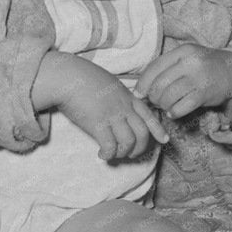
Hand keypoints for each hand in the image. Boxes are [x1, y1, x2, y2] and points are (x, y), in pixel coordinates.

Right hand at [40, 53, 167, 160]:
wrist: (67, 76)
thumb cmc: (82, 78)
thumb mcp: (108, 83)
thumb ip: (117, 96)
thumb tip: (118, 107)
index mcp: (127, 97)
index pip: (149, 115)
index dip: (158, 129)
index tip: (164, 140)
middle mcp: (123, 107)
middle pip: (142, 133)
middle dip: (139, 148)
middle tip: (130, 154)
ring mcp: (112, 116)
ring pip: (129, 142)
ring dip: (123, 153)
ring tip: (113, 154)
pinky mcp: (97, 124)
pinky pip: (110, 146)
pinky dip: (108, 155)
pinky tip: (102, 155)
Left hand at [136, 44, 231, 119]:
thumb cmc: (204, 66)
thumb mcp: (187, 59)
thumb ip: (167, 68)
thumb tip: (142, 86)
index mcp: (182, 52)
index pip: (154, 67)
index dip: (143, 83)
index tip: (139, 93)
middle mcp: (190, 63)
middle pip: (159, 84)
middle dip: (153, 97)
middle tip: (156, 101)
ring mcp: (198, 78)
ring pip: (168, 96)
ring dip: (164, 105)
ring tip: (167, 106)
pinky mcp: (205, 94)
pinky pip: (181, 107)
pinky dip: (174, 112)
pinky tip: (174, 112)